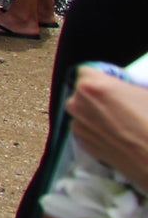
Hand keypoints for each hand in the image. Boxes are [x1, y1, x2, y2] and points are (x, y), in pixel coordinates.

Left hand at [67, 71, 147, 192]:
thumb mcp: (144, 93)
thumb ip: (126, 86)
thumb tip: (123, 89)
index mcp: (91, 86)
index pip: (86, 71)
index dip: (102, 79)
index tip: (115, 87)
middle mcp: (77, 105)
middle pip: (83, 93)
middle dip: (99, 97)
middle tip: (122, 106)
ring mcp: (77, 127)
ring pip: (84, 112)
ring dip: (97, 115)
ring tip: (123, 124)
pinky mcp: (82, 146)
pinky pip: (87, 130)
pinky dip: (98, 130)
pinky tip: (118, 137)